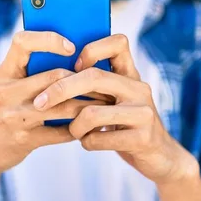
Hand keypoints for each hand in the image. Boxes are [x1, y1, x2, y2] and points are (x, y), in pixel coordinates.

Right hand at [0, 31, 104, 176]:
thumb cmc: (10, 110)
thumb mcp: (14, 86)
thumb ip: (36, 71)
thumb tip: (79, 56)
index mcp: (6, 71)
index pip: (22, 41)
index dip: (48, 39)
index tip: (72, 47)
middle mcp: (6, 90)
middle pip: (54, 76)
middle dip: (85, 80)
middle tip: (106, 81)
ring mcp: (14, 115)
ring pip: (63, 105)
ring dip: (89, 104)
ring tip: (106, 103)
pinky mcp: (25, 139)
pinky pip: (62, 131)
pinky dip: (80, 127)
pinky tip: (91, 125)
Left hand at [32, 34, 197, 184]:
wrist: (160, 158)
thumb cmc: (127, 125)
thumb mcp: (117, 98)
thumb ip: (97, 84)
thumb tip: (52, 71)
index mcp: (131, 74)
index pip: (118, 42)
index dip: (92, 48)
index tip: (73, 64)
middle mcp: (139, 88)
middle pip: (93, 76)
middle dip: (60, 89)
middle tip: (40, 103)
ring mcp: (143, 113)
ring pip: (91, 113)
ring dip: (74, 126)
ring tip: (74, 131)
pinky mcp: (143, 138)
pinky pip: (99, 138)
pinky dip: (87, 142)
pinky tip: (88, 142)